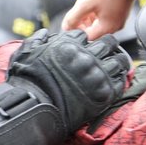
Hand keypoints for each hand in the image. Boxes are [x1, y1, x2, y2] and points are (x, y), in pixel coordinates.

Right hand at [7, 29, 130, 133]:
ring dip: (117, 61)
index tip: (83, 47)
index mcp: (69, 45)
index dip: (84, 41)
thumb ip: (36, 40)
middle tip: (106, 51)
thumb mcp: (25, 54)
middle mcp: (86, 57)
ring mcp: (97, 74)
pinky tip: (115, 81)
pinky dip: (119, 80)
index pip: (85, 35)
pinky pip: (120, 81)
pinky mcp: (104, 93)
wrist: (35, 110)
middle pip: (108, 43)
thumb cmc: (28, 83)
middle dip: (107, 45)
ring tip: (114, 65)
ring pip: (119, 60)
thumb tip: (44, 34)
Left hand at [61, 0, 137, 38]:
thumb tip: (65, 28)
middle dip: (81, 22)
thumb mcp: (85, 3)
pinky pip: (105, 16)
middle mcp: (115, 27)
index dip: (75, 30)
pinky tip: (93, 0)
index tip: (69, 20)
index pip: (86, 37)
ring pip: (98, 23)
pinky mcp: (120, 11)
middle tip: (76, 10)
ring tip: (85, 3)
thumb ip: (73, 18)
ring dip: (88, 16)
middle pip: (92, 31)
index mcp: (107, 29)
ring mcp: (119, 19)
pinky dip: (97, 11)